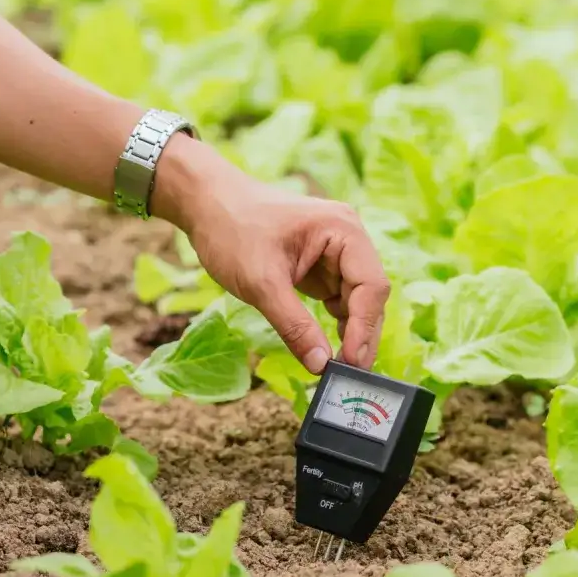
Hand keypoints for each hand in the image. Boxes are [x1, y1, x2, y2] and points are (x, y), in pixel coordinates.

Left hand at [152, 136, 390, 374]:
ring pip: (356, 300)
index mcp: (343, 229)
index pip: (372, 285)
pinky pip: (339, 299)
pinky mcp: (322, 265)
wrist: (206, 203)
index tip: (352, 362)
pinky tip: (325, 345)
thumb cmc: (232, 230)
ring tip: (337, 365)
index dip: (366, 327)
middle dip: (361, 333)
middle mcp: (348, 238)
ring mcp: (336, 252)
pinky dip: (335, 323)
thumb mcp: (261, 283)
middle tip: (349, 373)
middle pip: (370, 294)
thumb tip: (321, 365)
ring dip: (350, 331)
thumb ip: (294, 326)